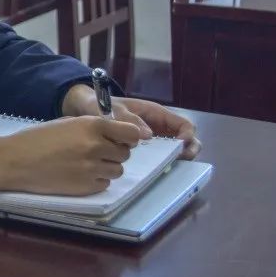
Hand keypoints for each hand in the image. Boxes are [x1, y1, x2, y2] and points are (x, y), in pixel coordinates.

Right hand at [0, 117, 142, 197]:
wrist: (15, 161)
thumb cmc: (37, 139)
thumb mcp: (67, 123)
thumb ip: (93, 127)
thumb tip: (116, 134)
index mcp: (92, 126)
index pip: (132, 133)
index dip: (129, 136)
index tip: (122, 138)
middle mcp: (96, 147)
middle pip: (125, 153)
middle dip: (115, 152)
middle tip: (96, 152)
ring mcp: (92, 169)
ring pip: (117, 170)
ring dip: (107, 167)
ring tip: (86, 164)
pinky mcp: (86, 187)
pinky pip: (104, 184)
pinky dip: (96, 180)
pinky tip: (79, 174)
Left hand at [62, 85, 200, 158]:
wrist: (86, 110)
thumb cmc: (102, 105)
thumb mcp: (114, 109)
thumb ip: (128, 119)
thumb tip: (148, 135)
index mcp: (157, 114)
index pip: (184, 124)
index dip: (187, 135)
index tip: (179, 145)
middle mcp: (159, 126)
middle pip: (186, 139)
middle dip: (189, 150)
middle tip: (181, 159)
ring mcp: (153, 139)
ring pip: (175, 150)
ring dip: (177, 158)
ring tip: (169, 166)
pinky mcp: (143, 149)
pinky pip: (158, 156)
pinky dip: (162, 163)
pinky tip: (155, 170)